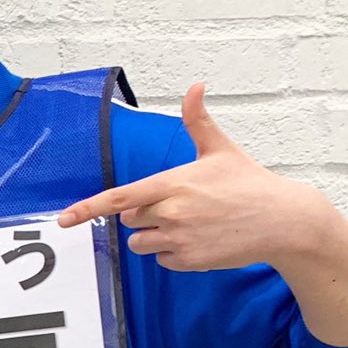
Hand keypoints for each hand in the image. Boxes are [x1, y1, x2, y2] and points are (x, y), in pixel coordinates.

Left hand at [56, 83, 336, 272]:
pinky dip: (174, 253)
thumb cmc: (250, 183)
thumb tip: (195, 86)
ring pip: (141, 243)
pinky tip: (200, 240)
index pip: (119, 198)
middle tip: (180, 205)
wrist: (284, 220)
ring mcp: (179, 239)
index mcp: (173, 183)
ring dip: (155, 236)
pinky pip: (162, 261)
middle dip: (145, 214)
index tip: (64, 219)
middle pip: (129, 220)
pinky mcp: (189, 261)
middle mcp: (171, 212)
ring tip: (190, 223)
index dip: (88, 209)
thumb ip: (198, 121)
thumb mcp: (221, 149)